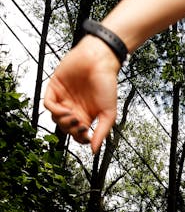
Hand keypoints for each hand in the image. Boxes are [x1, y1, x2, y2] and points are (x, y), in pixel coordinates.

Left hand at [44, 37, 120, 153]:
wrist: (100, 60)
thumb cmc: (107, 83)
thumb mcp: (109, 113)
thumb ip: (102, 132)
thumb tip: (94, 151)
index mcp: (86, 116)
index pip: (78, 135)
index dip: (80, 139)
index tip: (87, 135)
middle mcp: (73, 108)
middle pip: (65, 128)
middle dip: (72, 130)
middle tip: (81, 124)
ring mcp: (63, 98)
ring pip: (55, 118)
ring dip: (63, 121)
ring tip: (74, 116)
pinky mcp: (54, 87)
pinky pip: (48, 104)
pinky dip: (55, 110)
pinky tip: (66, 109)